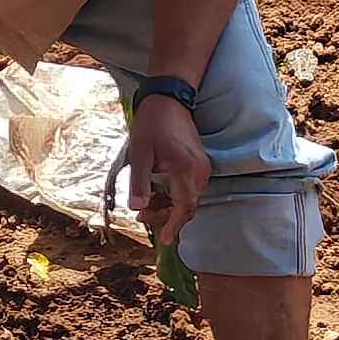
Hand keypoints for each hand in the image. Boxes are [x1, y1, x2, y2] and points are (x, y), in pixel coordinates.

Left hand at [118, 92, 211, 246]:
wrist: (169, 99)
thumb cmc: (152, 124)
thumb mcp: (139, 153)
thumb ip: (139, 182)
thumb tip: (137, 207)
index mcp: (185, 169)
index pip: (184, 207)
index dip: (174, 225)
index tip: (165, 240)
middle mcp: (199, 171)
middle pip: (187, 206)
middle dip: (166, 216)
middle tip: (142, 214)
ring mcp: (201, 167)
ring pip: (188, 199)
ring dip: (169, 206)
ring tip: (146, 202)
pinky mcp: (199, 164)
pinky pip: (190, 189)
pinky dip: (175, 196)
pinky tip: (157, 191)